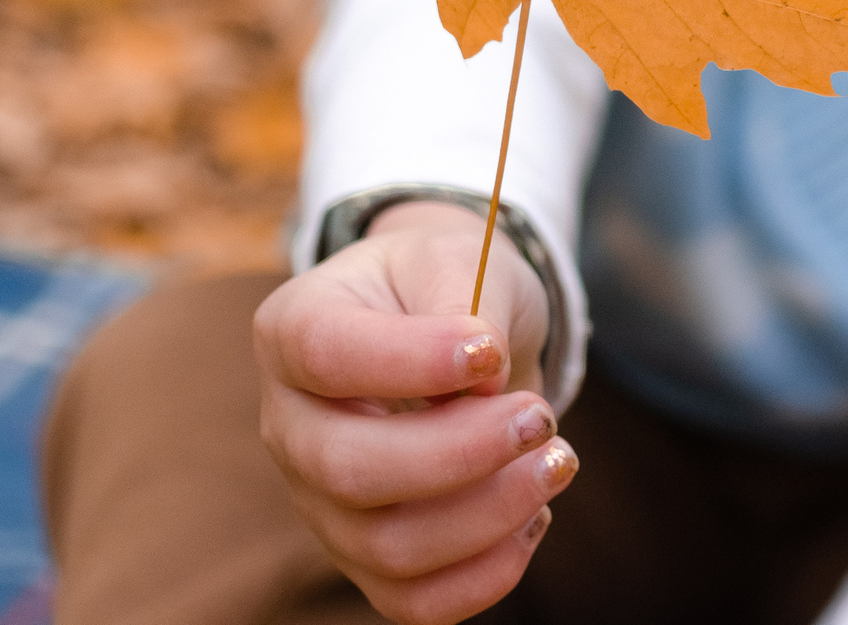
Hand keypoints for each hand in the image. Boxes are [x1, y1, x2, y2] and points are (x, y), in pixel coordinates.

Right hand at [254, 201, 576, 623]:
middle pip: (349, 470)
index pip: (327, 356)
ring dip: (489, 514)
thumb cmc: (446, 286)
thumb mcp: (458, 258)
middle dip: (462, 452)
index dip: (412, 362)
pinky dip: (486, 573)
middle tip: (541, 416)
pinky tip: (534, 516)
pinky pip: (413, 601)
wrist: (455, 328)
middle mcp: (290, 425)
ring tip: (557, 461)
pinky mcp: (367, 555)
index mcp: (294, 330)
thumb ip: (466, 304)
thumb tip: (485, 387)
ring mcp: (321, 501)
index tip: (491, 352)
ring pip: (387, 547)